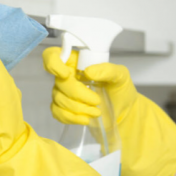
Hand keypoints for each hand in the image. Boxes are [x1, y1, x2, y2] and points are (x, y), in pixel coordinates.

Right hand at [43, 47, 175, 175]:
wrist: (122, 112)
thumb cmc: (120, 89)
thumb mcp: (120, 76)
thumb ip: (108, 70)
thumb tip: (88, 71)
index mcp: (76, 62)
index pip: (53, 55)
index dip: (53, 63)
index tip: (66, 74)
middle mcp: (66, 76)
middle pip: (60, 83)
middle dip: (79, 94)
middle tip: (97, 101)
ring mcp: (62, 92)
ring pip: (59, 99)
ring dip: (79, 108)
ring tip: (97, 111)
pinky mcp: (62, 109)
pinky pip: (57, 113)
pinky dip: (72, 118)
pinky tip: (86, 119)